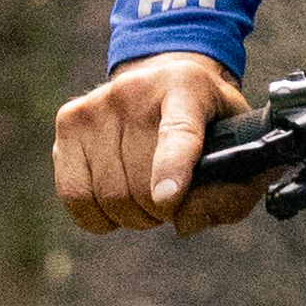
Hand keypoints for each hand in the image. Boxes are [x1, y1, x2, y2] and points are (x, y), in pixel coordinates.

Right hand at [52, 51, 264, 236]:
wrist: (162, 83)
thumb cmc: (207, 124)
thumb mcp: (236, 146)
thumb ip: (228, 191)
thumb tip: (183, 222)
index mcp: (188, 86)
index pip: (178, 133)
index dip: (171, 168)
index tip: (168, 198)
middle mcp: (136, 89)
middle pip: (142, 183)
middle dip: (160, 211)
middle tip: (170, 200)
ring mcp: (97, 104)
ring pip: (110, 195)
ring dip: (132, 214)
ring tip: (146, 196)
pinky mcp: (69, 121)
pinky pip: (76, 195)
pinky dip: (99, 215)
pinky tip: (114, 202)